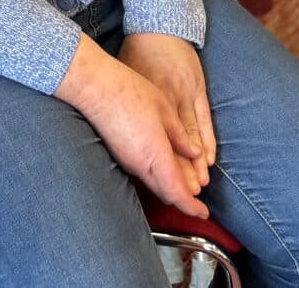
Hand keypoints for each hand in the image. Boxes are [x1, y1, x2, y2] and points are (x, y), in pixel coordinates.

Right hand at [55, 35, 208, 217]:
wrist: (95, 87)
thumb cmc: (130, 91)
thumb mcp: (164, 109)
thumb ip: (180, 136)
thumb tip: (193, 153)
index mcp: (155, 154)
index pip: (176, 192)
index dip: (191, 207)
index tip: (203, 212)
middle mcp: (140, 164)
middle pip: (166, 193)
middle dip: (183, 196)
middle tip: (197, 189)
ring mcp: (127, 161)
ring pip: (154, 183)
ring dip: (170, 184)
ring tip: (184, 173)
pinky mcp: (119, 155)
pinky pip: (143, 172)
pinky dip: (157, 174)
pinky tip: (163, 159)